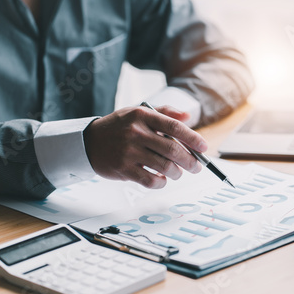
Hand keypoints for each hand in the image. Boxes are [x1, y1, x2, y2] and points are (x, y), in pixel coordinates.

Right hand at [84, 105, 206, 188]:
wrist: (89, 142)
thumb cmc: (119, 127)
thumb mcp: (138, 112)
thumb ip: (164, 112)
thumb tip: (188, 116)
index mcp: (142, 116)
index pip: (175, 127)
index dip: (193, 138)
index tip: (204, 147)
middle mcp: (136, 132)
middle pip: (173, 150)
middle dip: (190, 161)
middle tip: (196, 166)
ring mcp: (129, 151)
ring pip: (165, 167)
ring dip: (177, 173)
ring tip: (178, 173)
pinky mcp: (124, 169)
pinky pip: (151, 180)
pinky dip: (161, 182)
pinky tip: (162, 178)